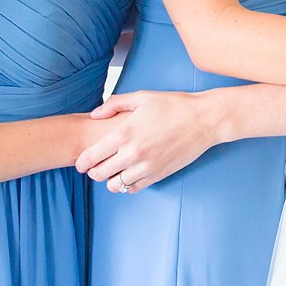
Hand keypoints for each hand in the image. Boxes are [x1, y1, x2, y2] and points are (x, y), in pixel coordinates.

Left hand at [74, 91, 220, 193]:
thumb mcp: (142, 97)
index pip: (91, 157)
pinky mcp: (158, 175)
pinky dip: (127, 184)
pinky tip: (130, 173)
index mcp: (125, 133)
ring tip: (115, 169)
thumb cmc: (174, 105)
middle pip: (99, 174)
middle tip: (96, 165)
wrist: (204, 119)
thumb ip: (114, 104)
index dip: (81, 162)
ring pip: (115, 186)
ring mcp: (146, 167)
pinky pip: (133, 188)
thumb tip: (94, 114)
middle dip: (93, 171)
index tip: (81, 162)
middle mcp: (133, 153)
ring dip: (110, 179)